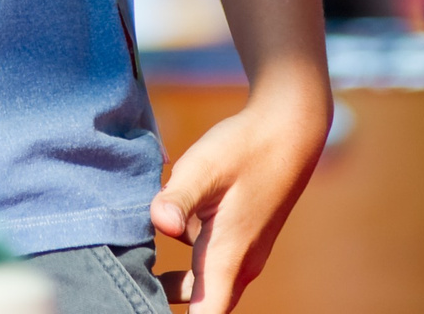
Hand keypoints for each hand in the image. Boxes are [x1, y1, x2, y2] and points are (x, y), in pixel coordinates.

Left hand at [150, 86, 329, 311]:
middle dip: (166, 299)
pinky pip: (210, 260)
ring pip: (203, 281)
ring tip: (138, 257)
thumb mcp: (203, 168)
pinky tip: (168, 218)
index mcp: (228, 257)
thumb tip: (160, 224)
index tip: (148, 307)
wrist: (290, 128)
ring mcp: (244, 250)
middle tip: (133, 283)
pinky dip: (188, 253)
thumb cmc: (246, 148)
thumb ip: (178, 198)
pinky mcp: (242, 235)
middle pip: (200, 303)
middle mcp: (239, 264)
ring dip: (175, 279)